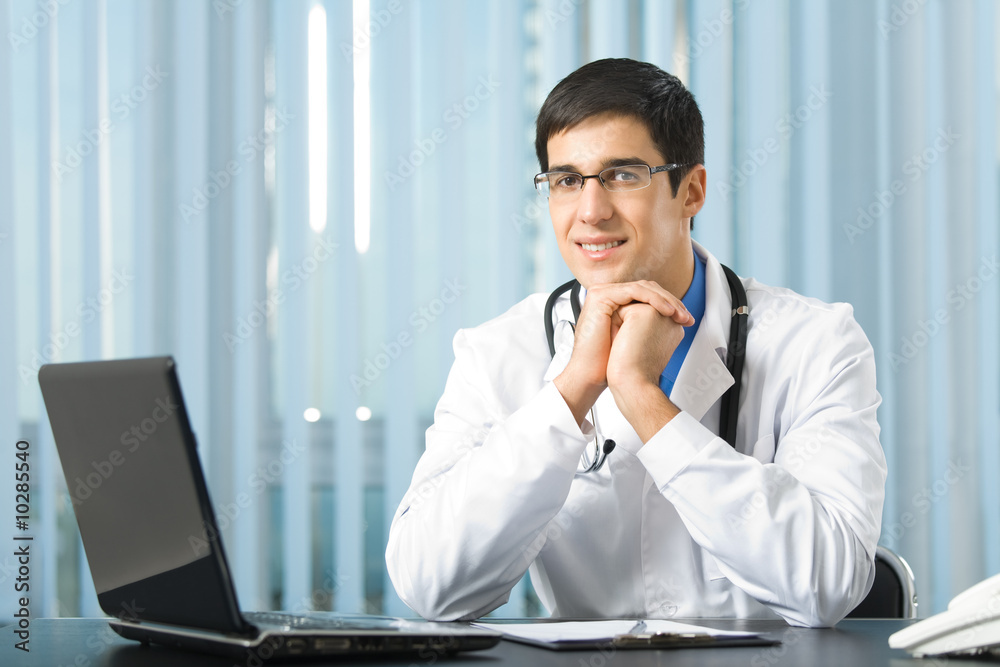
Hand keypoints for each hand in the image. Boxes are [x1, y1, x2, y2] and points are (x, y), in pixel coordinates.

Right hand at [553, 280, 691, 425]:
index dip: (670, 304)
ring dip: (666, 300)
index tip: (687, 319)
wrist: (593, 373)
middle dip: (671, 301)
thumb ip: (651, 322)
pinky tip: (666, 311)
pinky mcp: (600, 296)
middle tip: (687, 317)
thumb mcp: (638, 337)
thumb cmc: (611, 362)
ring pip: (643, 287)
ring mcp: (603, 293)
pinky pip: (634, 291)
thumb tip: (676, 319)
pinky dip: (654, 299)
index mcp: (616, 302)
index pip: (648, 294)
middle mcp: (609, 295)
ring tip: (679, 315)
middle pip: (647, 288)